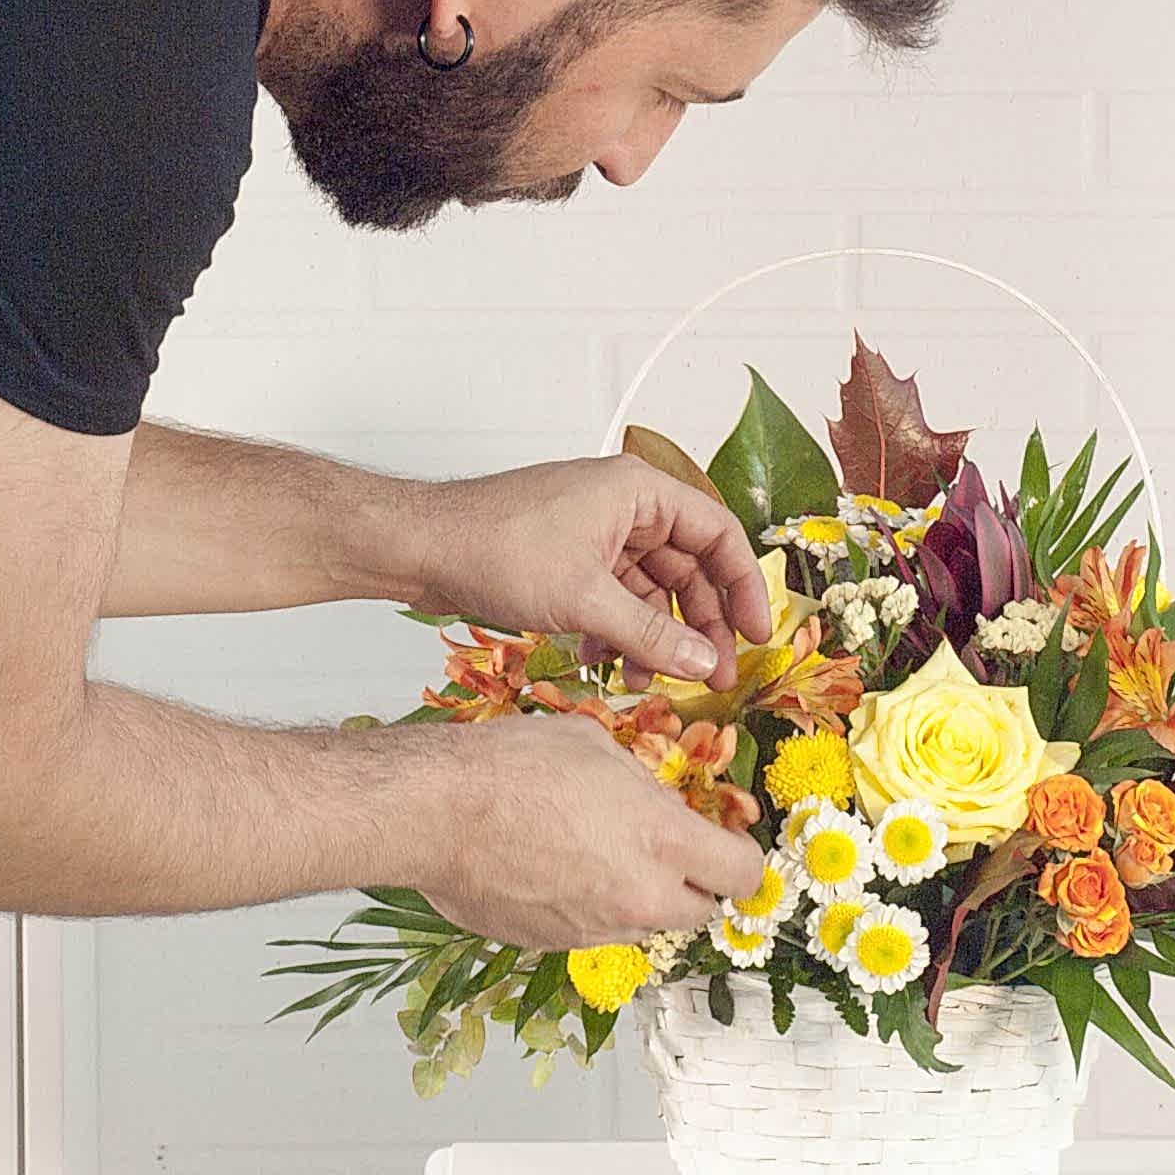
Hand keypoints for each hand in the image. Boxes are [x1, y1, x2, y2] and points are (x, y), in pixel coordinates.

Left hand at [416, 457, 771, 689]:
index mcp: (639, 492)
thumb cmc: (494, 547)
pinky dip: (619, 632)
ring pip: (650, 590)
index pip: (718, 535)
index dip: (743, 586)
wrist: (419, 548)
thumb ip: (651, 634)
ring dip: (655, 636)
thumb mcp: (584, 599)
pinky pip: (614, 598)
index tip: (755, 635)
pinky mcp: (569, 560)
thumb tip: (704, 662)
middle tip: (713, 675)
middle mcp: (623, 507)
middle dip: (699, 625)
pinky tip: (606, 665)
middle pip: (688, 568)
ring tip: (650, 682)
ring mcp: (595, 533)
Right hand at [417, 713, 766, 946]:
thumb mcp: (598, 747)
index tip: (729, 845)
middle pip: (701, 911)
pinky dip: (589, 907)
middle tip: (668, 851)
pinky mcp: (553, 944)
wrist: (436, 812)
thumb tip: (652, 798)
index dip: (742, 858)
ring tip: (598, 851)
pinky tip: (556, 868)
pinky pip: (592, 930)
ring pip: (644, 923)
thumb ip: (642, 785)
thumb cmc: (511, 768)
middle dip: (694, 883)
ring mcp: (595, 927)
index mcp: (663, 840)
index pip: (743, 874)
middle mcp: (638, 895)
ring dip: (639, 895)